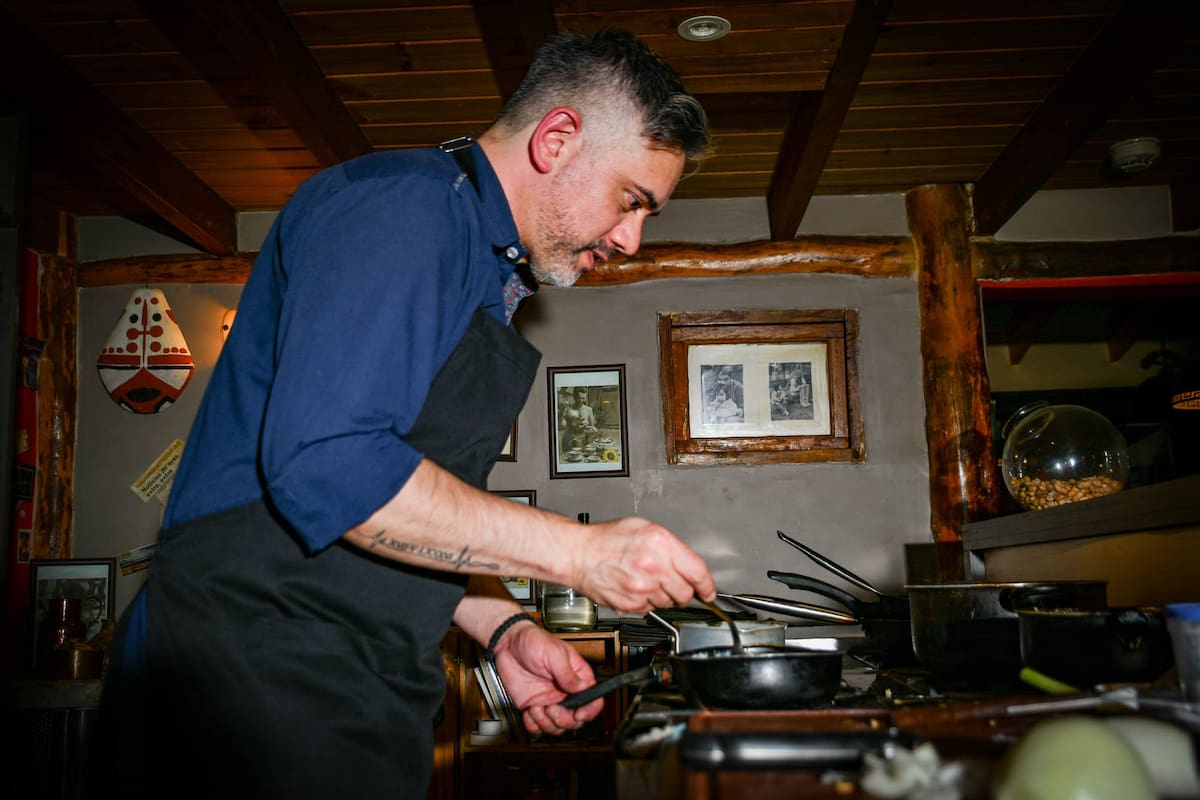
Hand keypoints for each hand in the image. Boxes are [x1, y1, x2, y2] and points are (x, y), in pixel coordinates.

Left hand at [492, 622, 603, 735]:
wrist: (507, 644)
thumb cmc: (533, 640)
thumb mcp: (554, 653)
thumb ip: (568, 673)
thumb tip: (583, 688)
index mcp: (576, 677)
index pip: (592, 699)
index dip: (589, 710)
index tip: (579, 714)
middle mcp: (565, 692)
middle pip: (575, 719)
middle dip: (565, 720)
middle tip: (552, 709)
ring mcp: (549, 701)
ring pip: (557, 727)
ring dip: (547, 723)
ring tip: (536, 708)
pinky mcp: (533, 707)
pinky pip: (537, 727)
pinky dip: (533, 725)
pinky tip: (529, 712)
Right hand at [572, 517, 715, 612]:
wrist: (578, 554)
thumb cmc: (606, 539)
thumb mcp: (643, 528)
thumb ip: (669, 546)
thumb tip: (687, 564)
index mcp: (660, 543)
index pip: (698, 571)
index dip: (707, 585)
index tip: (709, 591)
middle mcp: (654, 566)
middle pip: (686, 593)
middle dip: (684, 592)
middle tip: (674, 585)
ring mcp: (643, 587)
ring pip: (668, 603)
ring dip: (664, 597)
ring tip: (647, 582)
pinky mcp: (631, 603)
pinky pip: (650, 610)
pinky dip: (647, 603)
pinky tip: (636, 588)